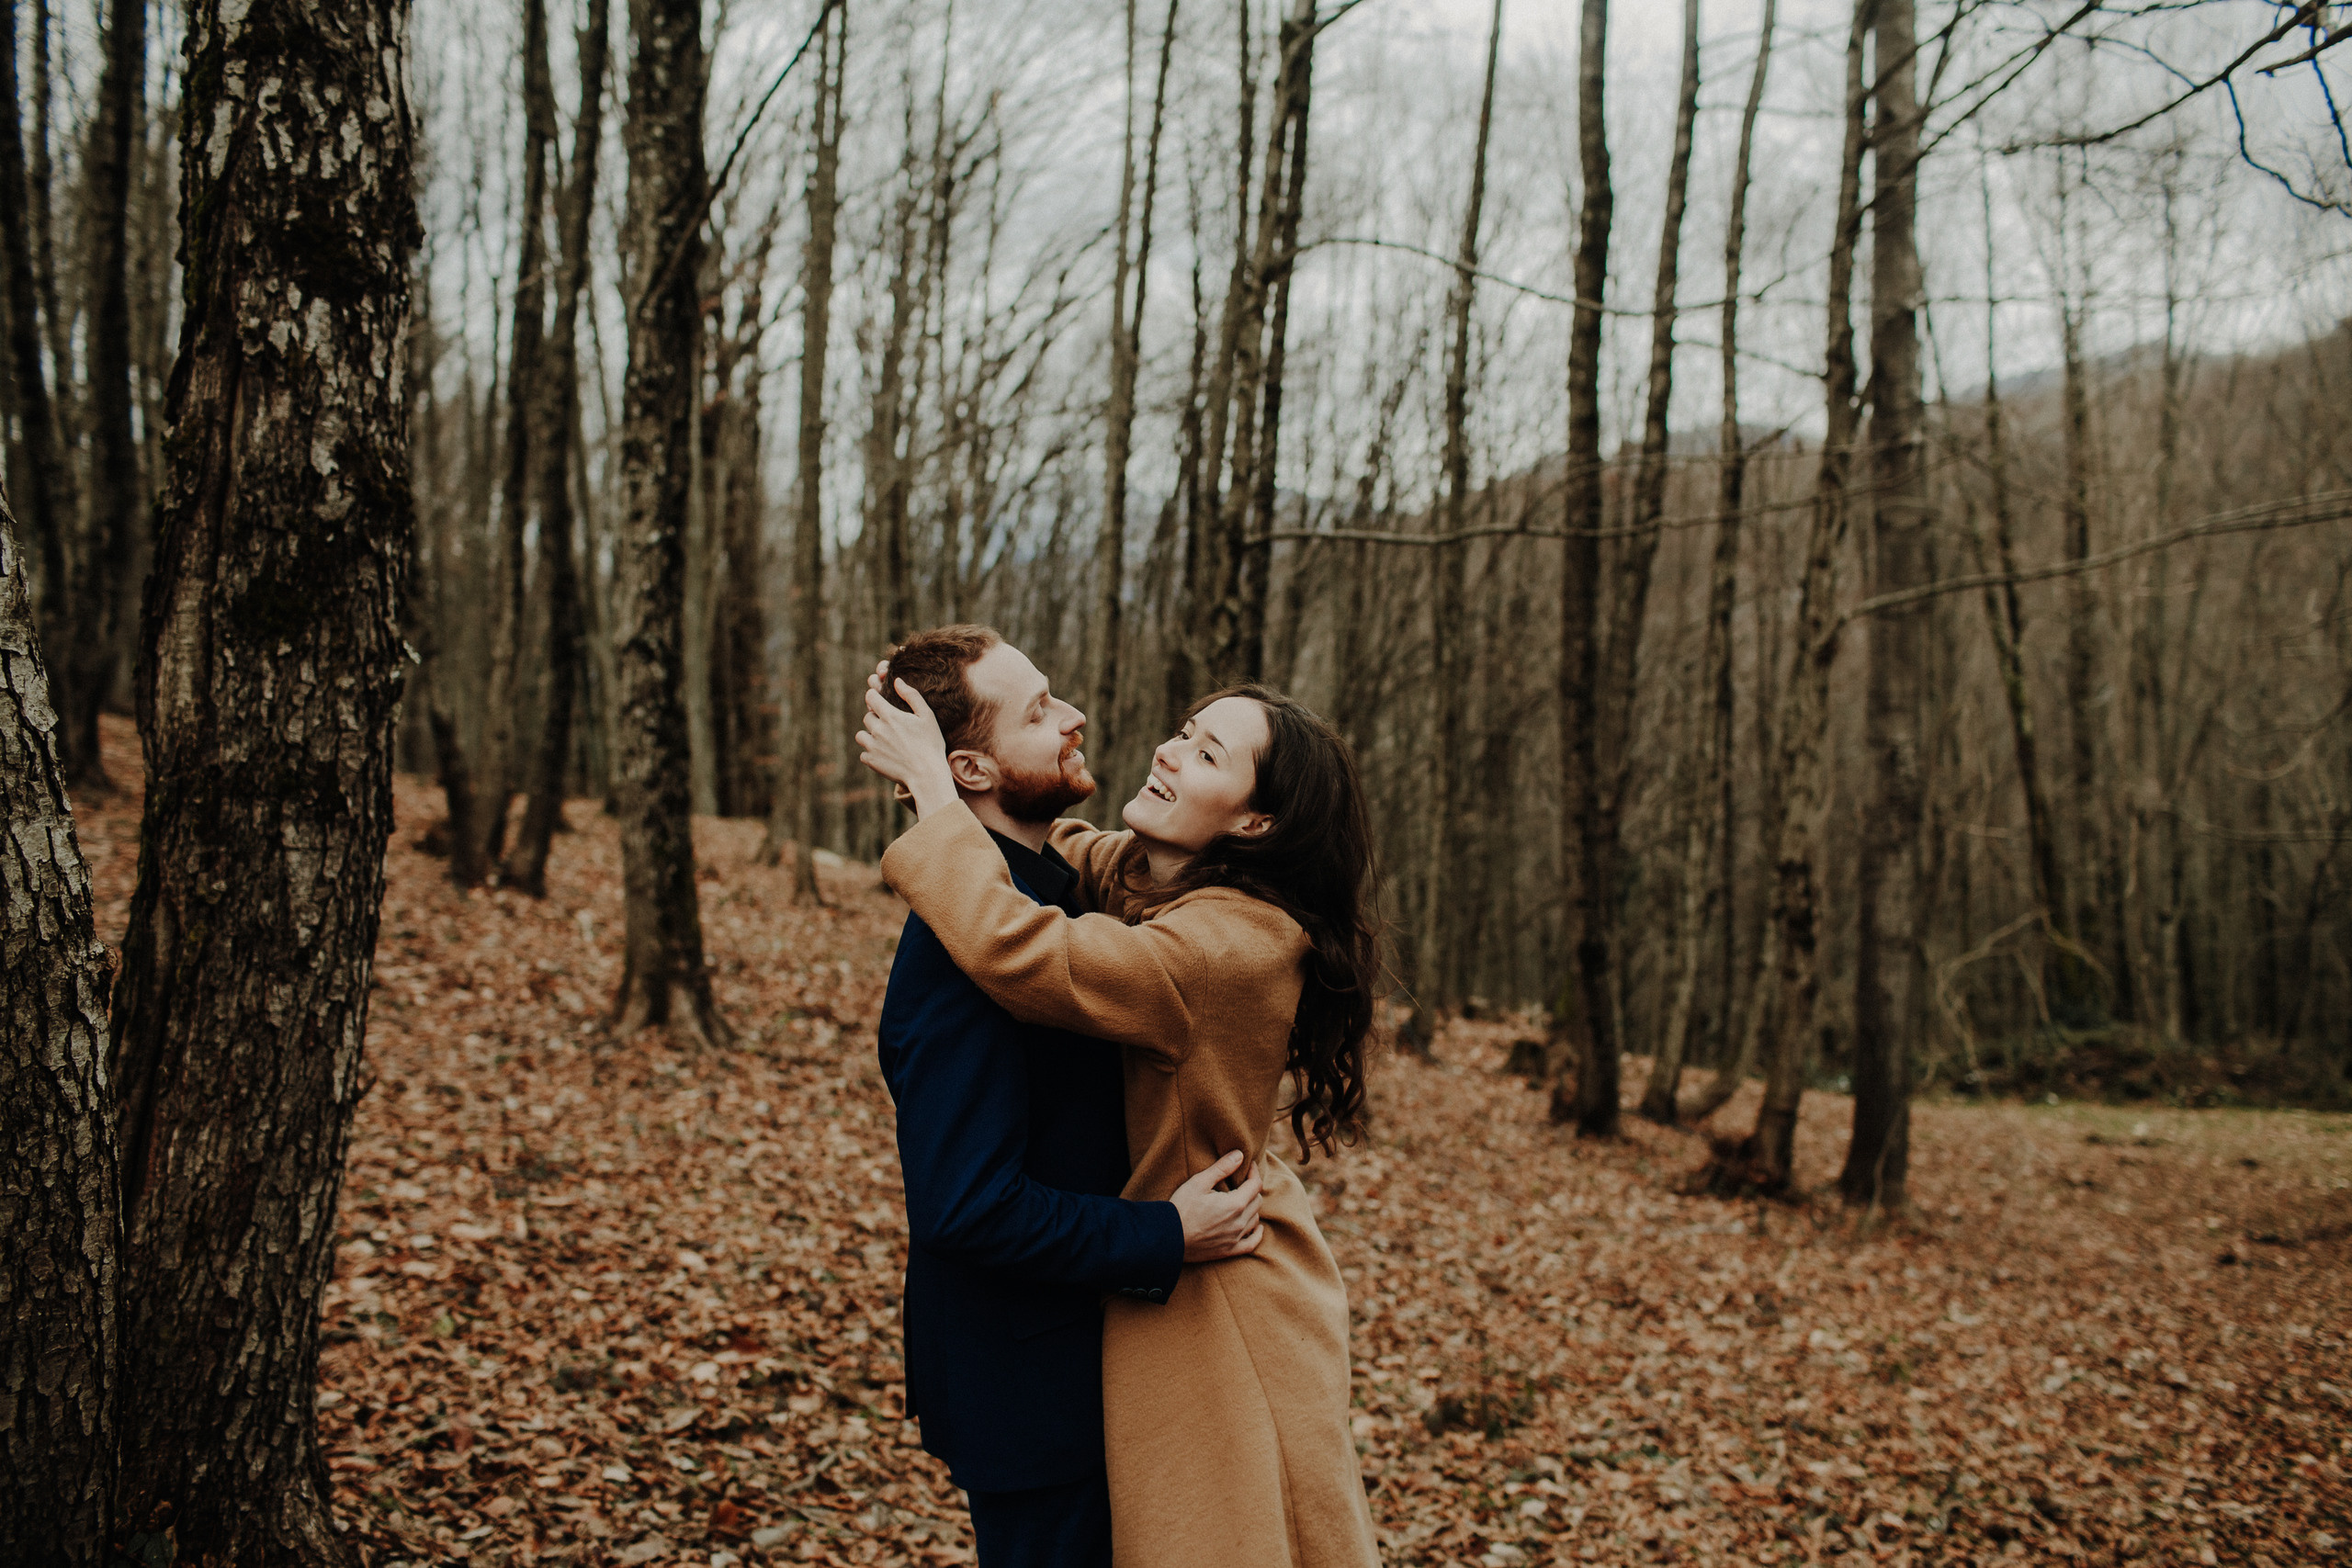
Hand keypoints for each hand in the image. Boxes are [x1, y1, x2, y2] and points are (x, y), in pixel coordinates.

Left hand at [856, 674, 959, 817]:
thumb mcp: (927, 716)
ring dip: (870, 735)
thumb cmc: (931, 744)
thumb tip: (897, 681)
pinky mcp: (871, 761)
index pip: (870, 696)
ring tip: (886, 741)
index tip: (882, 702)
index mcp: (890, 715)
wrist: (927, 775)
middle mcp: (878, 729)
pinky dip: (871, 753)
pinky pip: (863, 753)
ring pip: (861, 734)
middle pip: (867, 716)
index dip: (875, 697)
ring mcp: (872, 746)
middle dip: (876, 718)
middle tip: (891, 726)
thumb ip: (911, 696)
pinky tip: (885, 755)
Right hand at [1172, 1150, 1262, 1262]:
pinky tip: (1256, 1227)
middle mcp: (1239, 1222)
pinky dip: (1256, 1234)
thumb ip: (1222, 1168)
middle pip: (1257, 1201)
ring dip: (1252, 1208)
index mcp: (1235, 1204)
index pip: (1255, 1185)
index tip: (1248, 1166)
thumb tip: (1240, 1155)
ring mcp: (1235, 1238)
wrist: (1167, 1237)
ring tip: (1243, 1200)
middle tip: (1243, 1181)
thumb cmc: (1181, 1207)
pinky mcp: (1229, 1251)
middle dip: (1252, 1188)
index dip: (1253, 1172)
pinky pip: (1251, 1243)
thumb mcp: (1199, 1182)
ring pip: (1255, 1219)